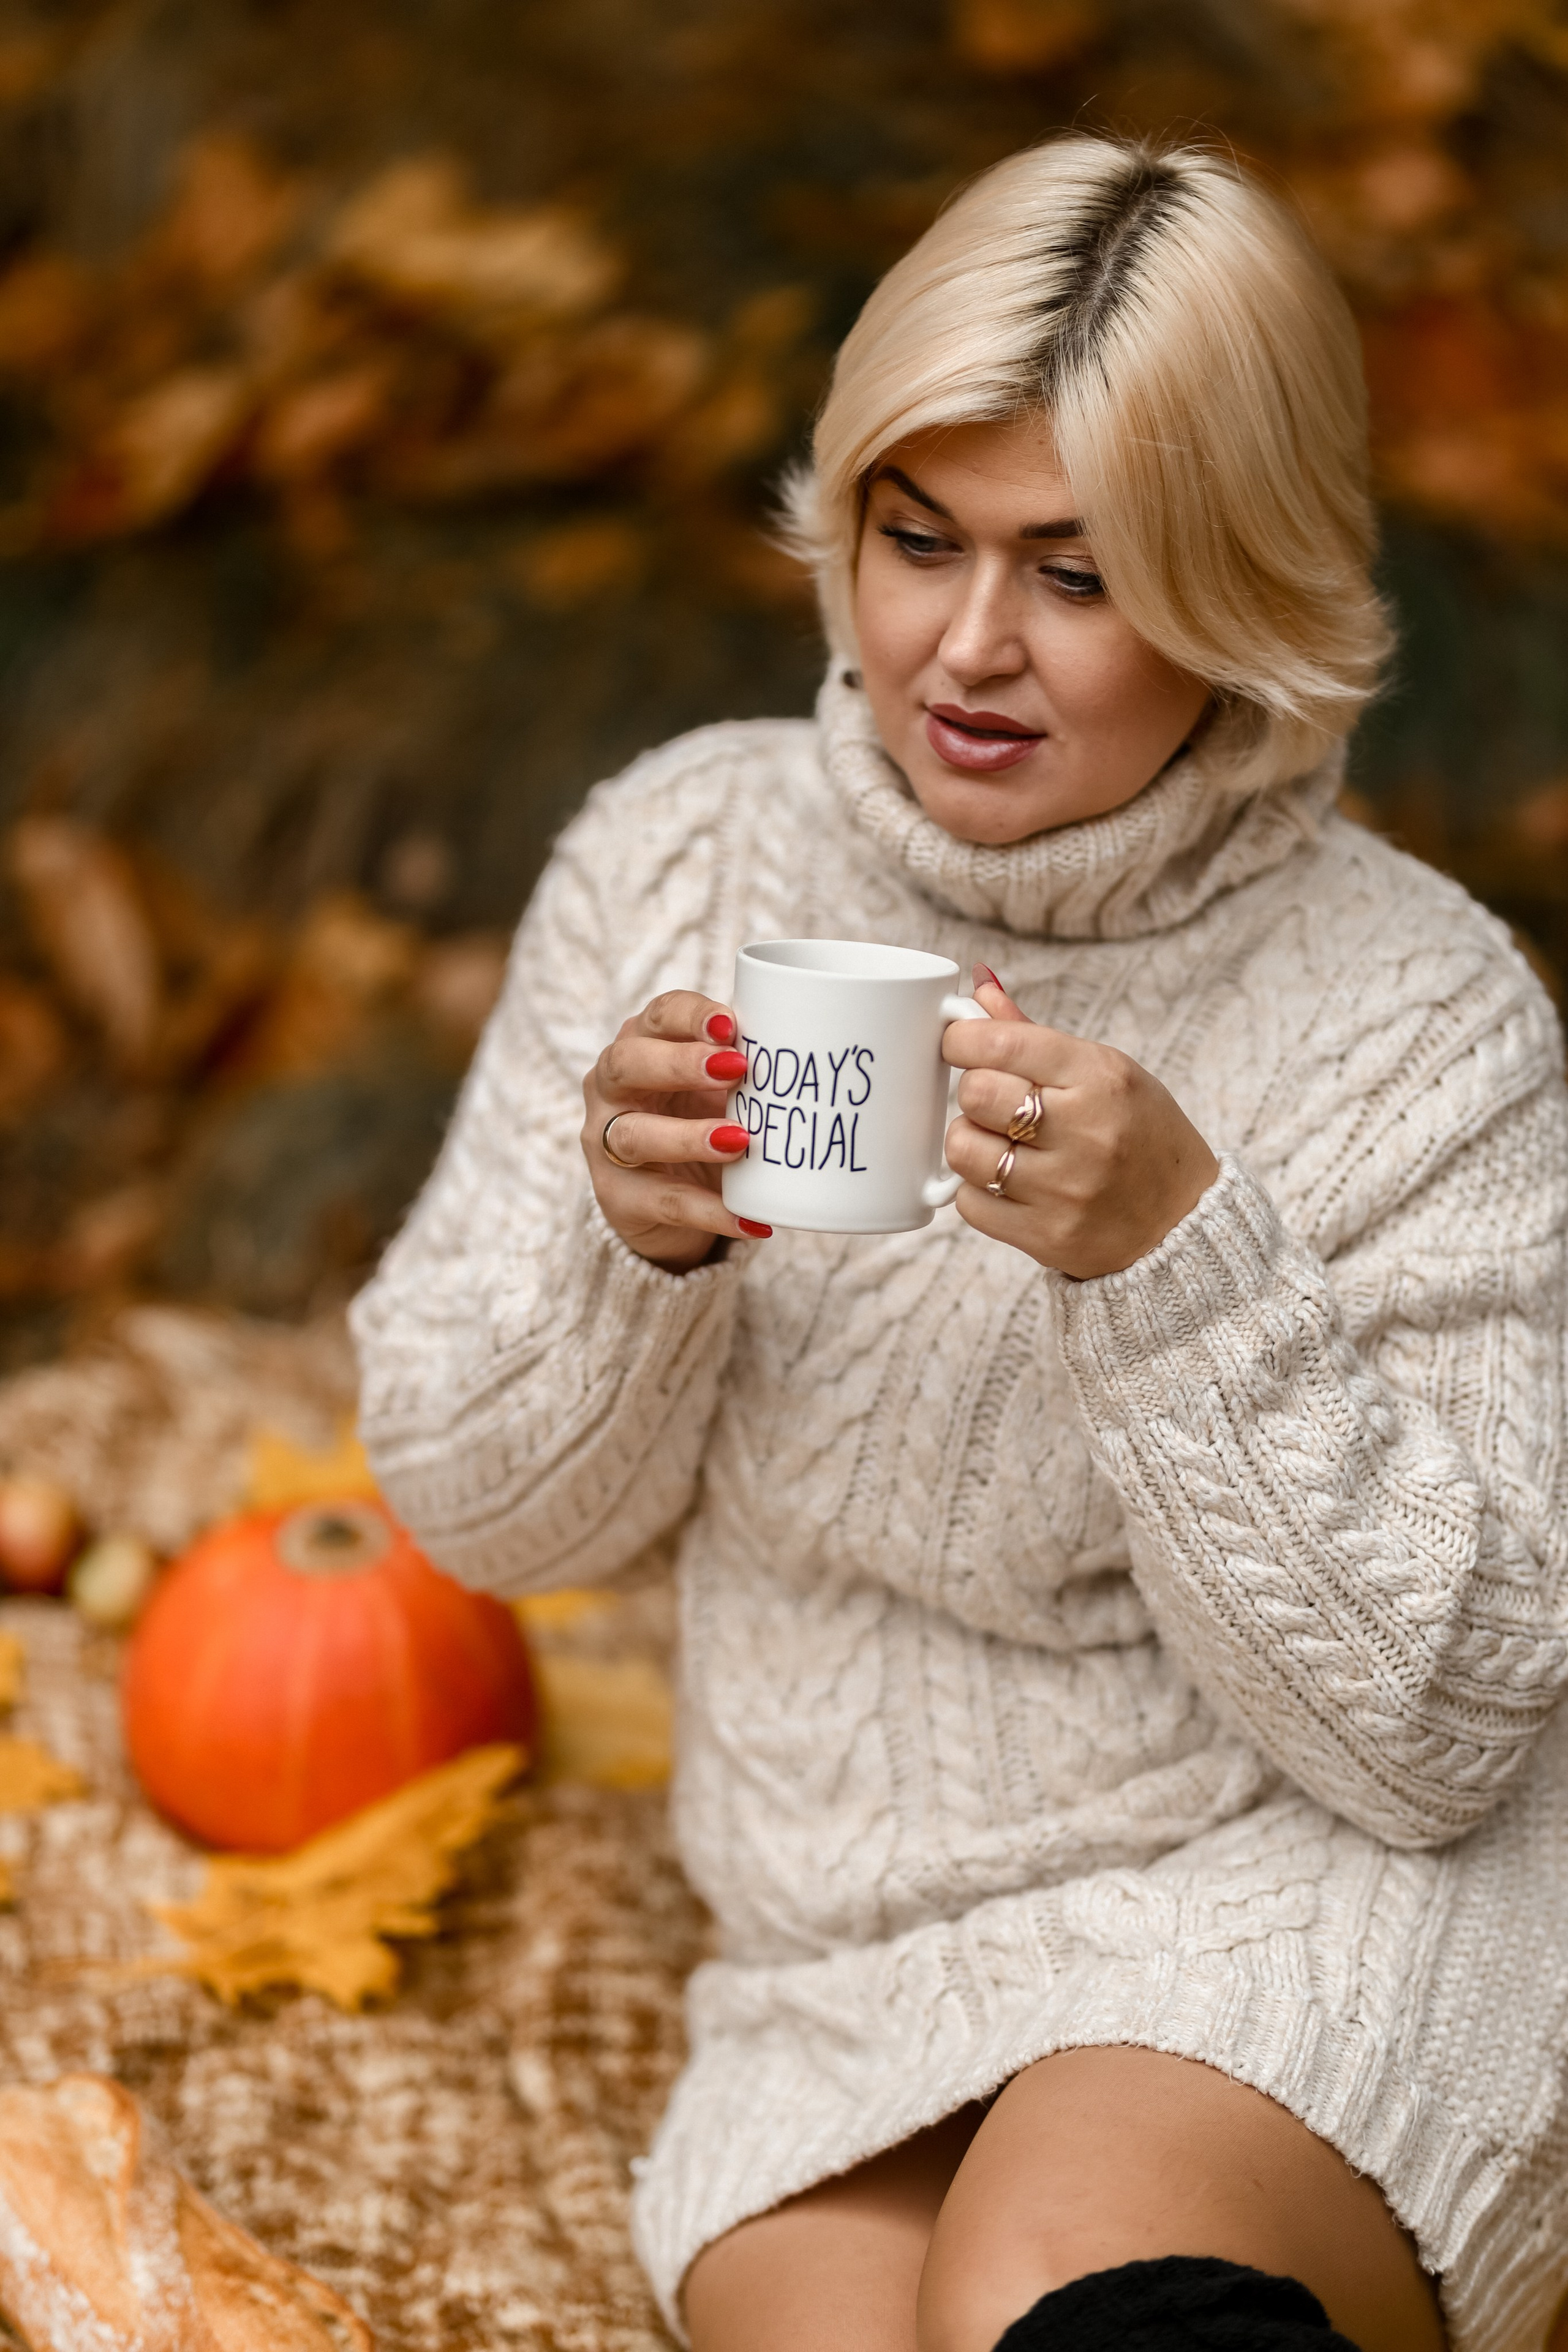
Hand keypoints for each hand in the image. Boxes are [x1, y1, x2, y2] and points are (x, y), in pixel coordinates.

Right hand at [582, 991, 770, 1272]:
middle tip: (736, 1068)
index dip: (690, 1017)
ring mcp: (605, 1144)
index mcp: (640, 1045)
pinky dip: (711, 1211)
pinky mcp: (619, 1198)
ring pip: (634, 1135)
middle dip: (679, 1064)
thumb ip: (744, 1066)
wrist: (662, 1199)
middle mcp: (611, 1088)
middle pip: (627, 1064)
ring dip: (688, 1137)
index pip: (657, 1017)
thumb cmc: (698, 1119)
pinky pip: (665, 1203)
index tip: (731, 1026)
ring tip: (740, 1141)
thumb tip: (813, 1047)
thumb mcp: (718, 1088)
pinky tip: (751, 1218)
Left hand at [942, 965, 1218, 1278]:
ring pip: (963, 1150)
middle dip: (972, 1093)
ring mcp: (1065, 1189)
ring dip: (970, 1142)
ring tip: (999, 1143)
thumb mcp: (1105, 1071)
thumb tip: (979, 980)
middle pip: (975, 1094)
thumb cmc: (1140, 1134)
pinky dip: (978, 1191)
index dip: (961, 1039)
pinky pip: (971, 1203)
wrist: (1184, 1221)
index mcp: (1101, 1077)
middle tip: (991, 1101)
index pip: (1000, 1043)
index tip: (960, 1044)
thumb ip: (1031, 1033)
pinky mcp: (1047, 1236)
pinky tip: (1009, 1184)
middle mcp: (1085, 1132)